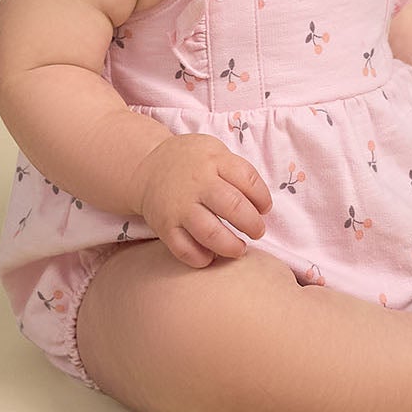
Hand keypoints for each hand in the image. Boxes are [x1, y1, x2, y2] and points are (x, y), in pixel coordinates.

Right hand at [130, 134, 272, 268]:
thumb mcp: (216, 152)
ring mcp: (179, 207)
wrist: (148, 168)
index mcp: (214, 161)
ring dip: (231, 246)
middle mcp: (197, 184)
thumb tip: (262, 207)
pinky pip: (184, 250)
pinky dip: (201, 258)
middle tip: (257, 231)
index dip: (263, 198)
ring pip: (210, 233)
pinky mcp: (165, 227)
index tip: (264, 209)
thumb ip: (238, 173)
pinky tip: (212, 256)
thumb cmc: (193, 163)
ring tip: (239, 248)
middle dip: (252, 224)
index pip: (248, 180)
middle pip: (233, 207)